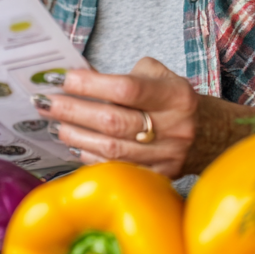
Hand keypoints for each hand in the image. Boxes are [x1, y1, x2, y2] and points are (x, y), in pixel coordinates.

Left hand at [32, 57, 254, 178]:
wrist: (209, 135)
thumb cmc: (174, 100)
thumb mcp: (161, 76)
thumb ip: (126, 76)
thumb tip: (81, 79)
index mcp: (175, 95)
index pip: (127, 88)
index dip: (91, 83)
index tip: (63, 78)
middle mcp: (174, 127)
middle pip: (114, 121)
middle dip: (73, 111)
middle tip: (45, 102)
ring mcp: (166, 157)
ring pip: (111, 149)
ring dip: (76, 135)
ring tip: (54, 124)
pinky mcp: (158, 177)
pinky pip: (116, 169)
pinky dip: (90, 157)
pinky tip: (74, 144)